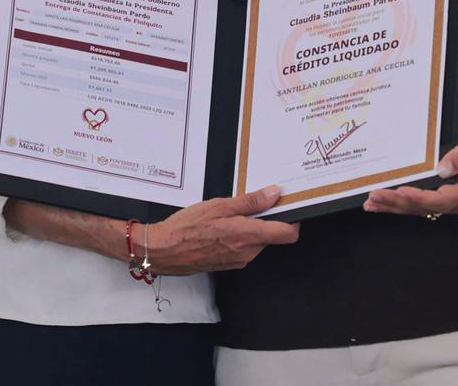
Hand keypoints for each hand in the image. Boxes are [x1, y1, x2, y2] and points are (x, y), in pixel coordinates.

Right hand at [142, 185, 299, 274]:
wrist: (163, 250)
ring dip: (252, 227)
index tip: (289, 205)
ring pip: (258, 241)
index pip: (287, 234)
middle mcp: (247, 253)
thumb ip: (250, 202)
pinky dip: (241, 236)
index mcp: (247, 236)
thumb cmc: (187, 227)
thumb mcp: (219, 206)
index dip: (293, 219)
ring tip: (232, 213)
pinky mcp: (229, 264)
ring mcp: (238, 261)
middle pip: (273, 236)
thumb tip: (274, 194)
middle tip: (253, 202)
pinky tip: (224, 226)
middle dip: (268, 219)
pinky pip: (244, 248)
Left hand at [363, 124, 457, 216]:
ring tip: (372, 204)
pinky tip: (387, 204)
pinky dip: (404, 206)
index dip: (419, 197)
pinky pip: (424, 206)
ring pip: (422, 210)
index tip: (399, 191)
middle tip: (374, 198)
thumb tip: (444, 169)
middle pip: (426, 208)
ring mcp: (455, 203)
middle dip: (397, 204)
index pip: (440, 199)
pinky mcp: (448, 199)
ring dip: (396, 208)